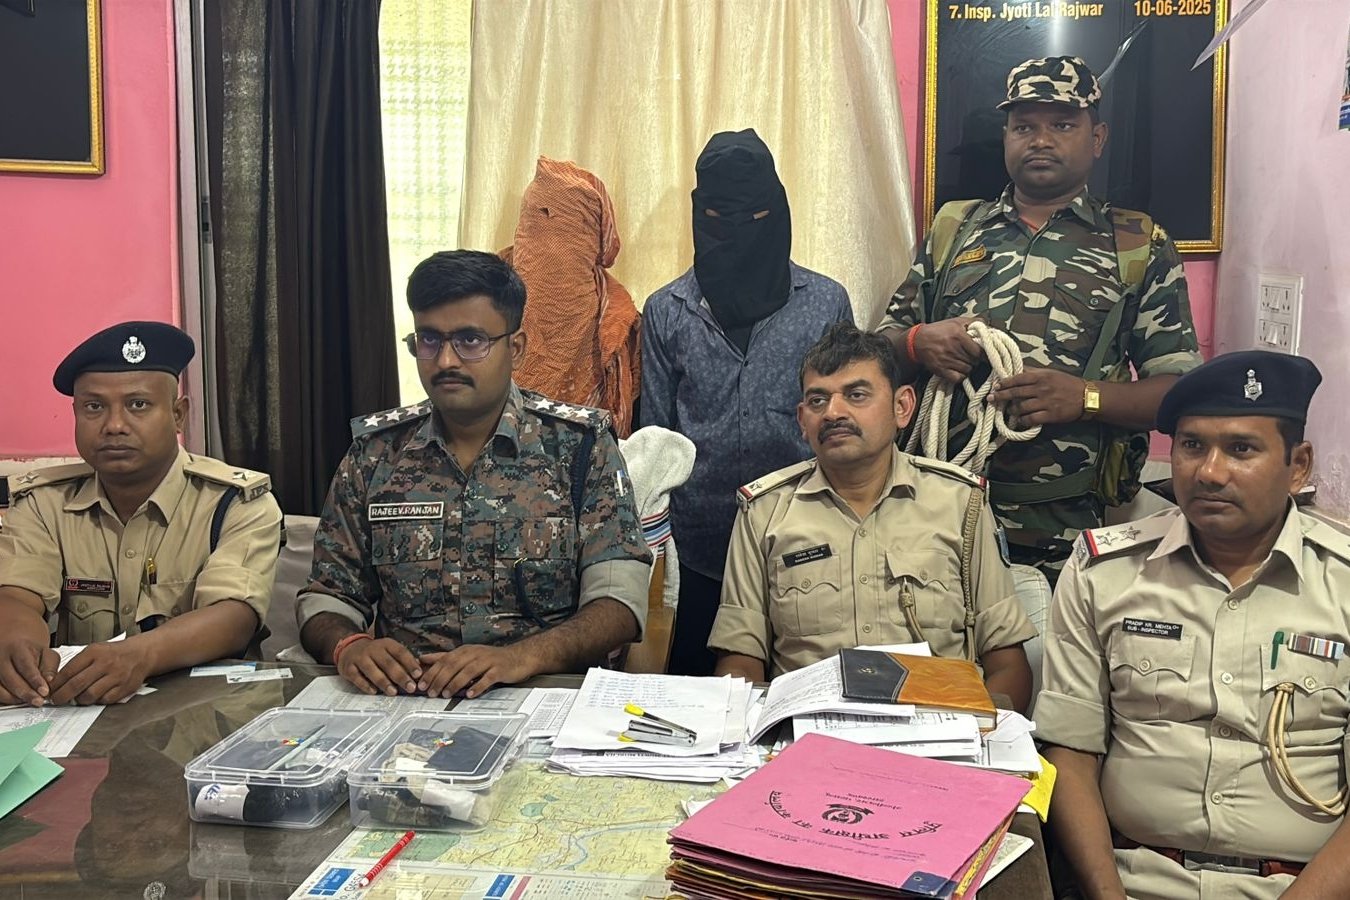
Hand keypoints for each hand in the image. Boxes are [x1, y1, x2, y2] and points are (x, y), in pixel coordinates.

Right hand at [0, 639, 57, 706]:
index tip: (45, 691)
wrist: (12, 645)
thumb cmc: (30, 651)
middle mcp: (1, 658)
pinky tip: (18, 700)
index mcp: (17, 648)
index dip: (35, 680)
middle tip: (38, 701)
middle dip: (26, 693)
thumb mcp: (45, 653)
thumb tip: (49, 681)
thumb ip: (50, 667)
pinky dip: (6, 699)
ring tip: (29, 701)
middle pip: (11, 679)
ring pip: (0, 688)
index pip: (26, 666)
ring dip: (15, 698)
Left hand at [49, 641, 152, 704]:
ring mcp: (116, 676)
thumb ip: (78, 664)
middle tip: (57, 700)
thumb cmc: (114, 654)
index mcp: (94, 652)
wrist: (141, 654)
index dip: (56, 684)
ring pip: (90, 695)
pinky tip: (95, 697)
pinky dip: (97, 701)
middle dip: (62, 696)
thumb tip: (57, 682)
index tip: (50, 691)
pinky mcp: (125, 687)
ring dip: (79, 700)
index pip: (68, 671)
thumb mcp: (94, 650)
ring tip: (77, 699)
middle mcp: (105, 663)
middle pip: (76, 684)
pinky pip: (104, 700)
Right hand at [337, 637, 421, 695]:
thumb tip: (418, 672)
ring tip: (394, 692)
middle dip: (400, 676)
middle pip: (388, 663)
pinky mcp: (348, 668)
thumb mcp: (388, 650)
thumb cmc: (374, 652)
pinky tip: (374, 692)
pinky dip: (366, 685)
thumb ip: (402, 660)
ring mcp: (359, 658)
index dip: (410, 663)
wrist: (349, 648)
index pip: (400, 652)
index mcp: (386, 644)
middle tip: (410, 687)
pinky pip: (358, 678)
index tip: (418, 674)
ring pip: (373, 671)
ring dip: (384, 682)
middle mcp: (373, 649)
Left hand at [417, 645, 535, 698]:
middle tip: (431, 693)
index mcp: (465, 650)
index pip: (444, 660)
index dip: (432, 672)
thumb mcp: (466, 655)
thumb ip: (445, 657)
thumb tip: (423, 659)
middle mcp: (475, 653)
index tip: (422, 685)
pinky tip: (469, 694)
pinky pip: (487, 678)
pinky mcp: (499, 669)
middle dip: (440, 679)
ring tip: (446, 694)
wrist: (518, 657)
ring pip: (468, 671)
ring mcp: (488, 661)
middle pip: (454, 665)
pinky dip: (477, 686)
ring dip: (455, 683)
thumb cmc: (490, 659)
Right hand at [912, 317, 982, 382]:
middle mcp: (953, 348)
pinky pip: (958, 378)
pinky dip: (961, 375)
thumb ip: (974, 322)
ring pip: (968, 370)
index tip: (982, 353)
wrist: (918, 340)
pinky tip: (958, 369)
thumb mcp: (956, 321)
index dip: (983, 353)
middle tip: (970, 356)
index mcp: (958, 335)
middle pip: (974, 361)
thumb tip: (989, 327)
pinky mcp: (941, 370)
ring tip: (963, 361)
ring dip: (968, 367)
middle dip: (974, 359)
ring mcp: (946, 360)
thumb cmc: (939, 330)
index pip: (979, 351)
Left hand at [990, 367, 1086, 426]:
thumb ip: (1033, 371)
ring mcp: (1045, 402)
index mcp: (1041, 376)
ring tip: (1008, 410)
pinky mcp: (1050, 415)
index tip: (995, 386)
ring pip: (1021, 407)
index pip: (1017, 378)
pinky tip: (1020, 420)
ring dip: (1012, 410)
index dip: (1004, 383)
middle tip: (991, 399)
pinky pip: (1031, 419)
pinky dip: (1023, 420)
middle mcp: (1041, 388)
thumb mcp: (1050, 373)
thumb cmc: (1067, 383)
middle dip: (1001, 396)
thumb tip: (1017, 368)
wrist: (1086, 397)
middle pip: (1016, 393)